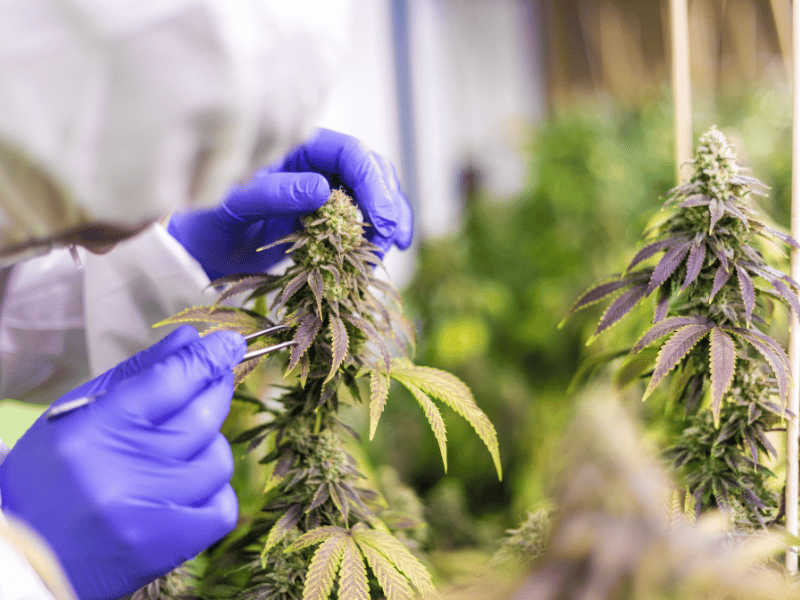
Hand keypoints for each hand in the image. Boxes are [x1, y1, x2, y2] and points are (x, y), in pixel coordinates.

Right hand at [0, 326, 245, 599]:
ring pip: (217, 460)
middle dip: (216, 389)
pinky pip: (222, 507)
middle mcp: (128, 470)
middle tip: (214, 380)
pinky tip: (188, 486)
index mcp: (98, 428)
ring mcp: (152, 512)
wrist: (25, 554)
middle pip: (203, 415)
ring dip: (209, 446)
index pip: (172, 379)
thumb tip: (188, 339)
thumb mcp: (77, 412)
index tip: (229, 342)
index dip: (208, 356)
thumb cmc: (49, 475)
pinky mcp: (169, 547)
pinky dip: (213, 491)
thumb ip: (137, 373)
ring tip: (180, 447)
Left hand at [168, 128, 413, 279]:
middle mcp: (314, 164)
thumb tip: (322, 190)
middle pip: (370, 171)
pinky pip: (361, 221)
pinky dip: (375, 237)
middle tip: (391, 239)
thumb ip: (272, 193)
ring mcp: (323, 190)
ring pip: (373, 194)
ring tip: (388, 250)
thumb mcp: (232, 208)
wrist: (200, 252)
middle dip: (387, 202)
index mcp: (294, 148)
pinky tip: (380, 257)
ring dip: (388, 220)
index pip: (349, 152)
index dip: (372, 182)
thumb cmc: (207, 224)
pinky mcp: (326, 217)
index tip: (381, 220)